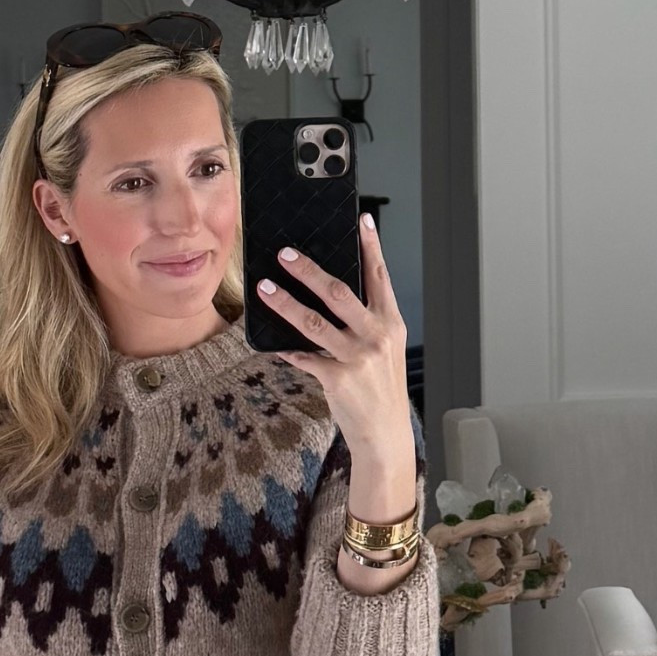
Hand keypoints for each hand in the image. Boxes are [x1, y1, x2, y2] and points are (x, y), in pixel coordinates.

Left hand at [257, 213, 410, 457]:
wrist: (386, 434)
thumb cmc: (382, 390)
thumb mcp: (385, 351)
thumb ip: (365, 324)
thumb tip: (330, 298)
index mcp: (390, 324)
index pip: (380, 277)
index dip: (371, 247)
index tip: (362, 221)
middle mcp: (377, 336)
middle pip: (339, 292)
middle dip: (309, 270)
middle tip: (286, 255)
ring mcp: (358, 357)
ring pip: (313, 321)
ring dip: (285, 302)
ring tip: (266, 288)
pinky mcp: (338, 378)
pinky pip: (304, 356)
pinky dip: (288, 349)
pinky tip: (274, 344)